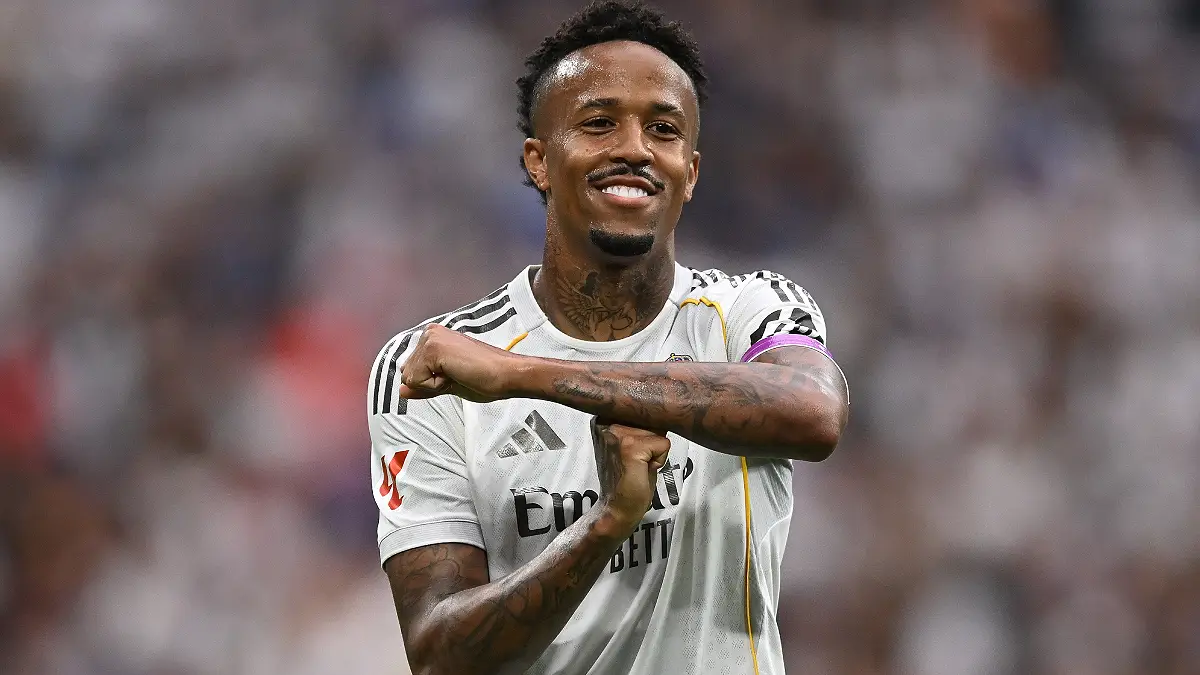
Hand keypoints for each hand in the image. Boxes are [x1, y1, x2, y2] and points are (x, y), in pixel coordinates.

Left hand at [399, 324, 521, 402]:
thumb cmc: (485, 377)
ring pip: (411, 378)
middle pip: (407, 373)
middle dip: (430, 383)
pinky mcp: (433, 349)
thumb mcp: (447, 383)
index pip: (412, 370)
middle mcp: (430, 333)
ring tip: (459, 374)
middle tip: (459, 375)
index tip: (457, 374)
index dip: (431, 382)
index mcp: (433, 337)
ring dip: (434, 384)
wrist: (505, 374)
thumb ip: (423, 385)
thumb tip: (402, 391)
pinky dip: (436, 385)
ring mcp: (430, 339)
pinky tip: (457, 374)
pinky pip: (418, 381)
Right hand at [590, 418, 670, 526]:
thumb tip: (662, 409)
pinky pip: (664, 445)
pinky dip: (660, 460)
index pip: (641, 407)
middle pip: (652, 418)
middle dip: (652, 441)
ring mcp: (618, 433)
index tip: (636, 448)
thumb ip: (637, 424)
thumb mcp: (629, 442)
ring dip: (655, 451)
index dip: (647, 429)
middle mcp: (607, 421)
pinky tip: (642, 470)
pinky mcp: (631, 447)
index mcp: (603, 417)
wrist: (617, 508)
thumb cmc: (626, 477)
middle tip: (636, 461)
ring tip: (638, 465)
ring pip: (659, 432)